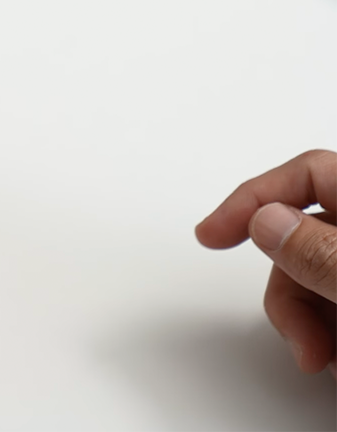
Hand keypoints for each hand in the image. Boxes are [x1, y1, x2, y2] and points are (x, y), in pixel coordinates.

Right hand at [196, 150, 336, 377]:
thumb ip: (322, 252)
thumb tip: (267, 223)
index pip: (306, 174)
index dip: (251, 199)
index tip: (211, 236)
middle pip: (303, 241)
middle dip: (288, 294)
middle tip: (301, 340)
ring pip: (315, 281)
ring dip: (308, 325)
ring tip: (328, 361)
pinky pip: (334, 306)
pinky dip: (328, 336)